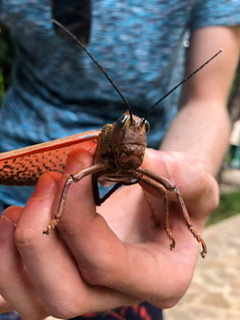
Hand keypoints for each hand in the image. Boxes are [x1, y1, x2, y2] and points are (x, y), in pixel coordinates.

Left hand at [0, 147, 218, 318]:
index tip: (76, 162)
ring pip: (34, 302)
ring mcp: (91, 292)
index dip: (79, 213)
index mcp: (160, 278)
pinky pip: (23, 293)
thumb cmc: (182, 191)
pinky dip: (5, 264)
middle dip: (41, 236)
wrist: (166, 201)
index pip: (106, 263)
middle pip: (64, 295)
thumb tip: (120, 155)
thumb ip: (167, 169)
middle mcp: (121, 295)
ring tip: (20, 206)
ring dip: (14, 252)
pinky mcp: (68, 279)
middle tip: (49, 180)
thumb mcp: (189, 175)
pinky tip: (11, 224)